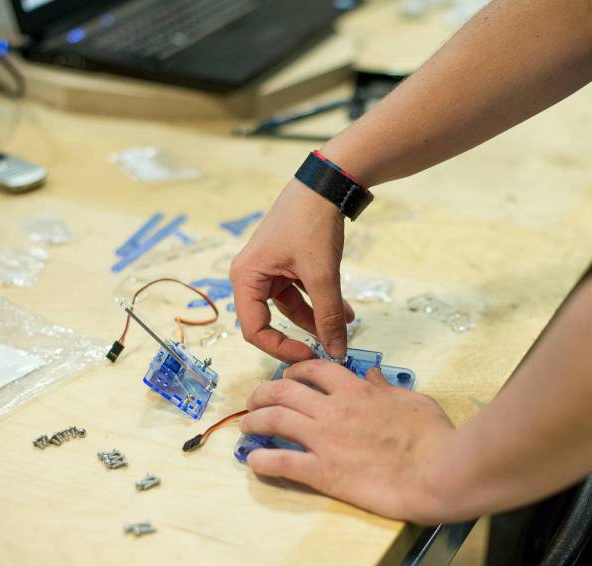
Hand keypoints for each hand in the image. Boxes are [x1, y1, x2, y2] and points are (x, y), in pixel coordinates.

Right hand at [230, 180, 354, 362]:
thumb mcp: (322, 274)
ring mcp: (269, 268)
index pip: (254, 329)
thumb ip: (329, 315)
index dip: (280, 348)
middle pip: (270, 320)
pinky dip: (320, 301)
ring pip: (290, 306)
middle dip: (301, 333)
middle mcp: (252, 274)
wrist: (327, 183)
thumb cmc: (312, 222)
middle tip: (326, 348)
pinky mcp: (286, 262)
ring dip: (317, 318)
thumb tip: (337, 349)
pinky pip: (300, 291)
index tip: (310, 356)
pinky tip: (345, 312)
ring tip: (345, 326)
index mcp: (246, 276)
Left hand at [241, 360, 456, 523]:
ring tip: (247, 426)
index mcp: (356, 391)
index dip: (294, 371)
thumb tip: (373, 375)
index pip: (314, 370)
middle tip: (254, 400)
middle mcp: (334, 410)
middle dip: (263, 392)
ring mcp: (325, 441)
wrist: (437, 472)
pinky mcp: (324, 472)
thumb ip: (387, 387)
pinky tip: (253, 460)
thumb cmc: (433, 437)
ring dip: (255, 420)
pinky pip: (282, 462)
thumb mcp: (413, 400)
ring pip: (275, 420)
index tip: (287, 377)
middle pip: (284, 391)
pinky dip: (262, 460)